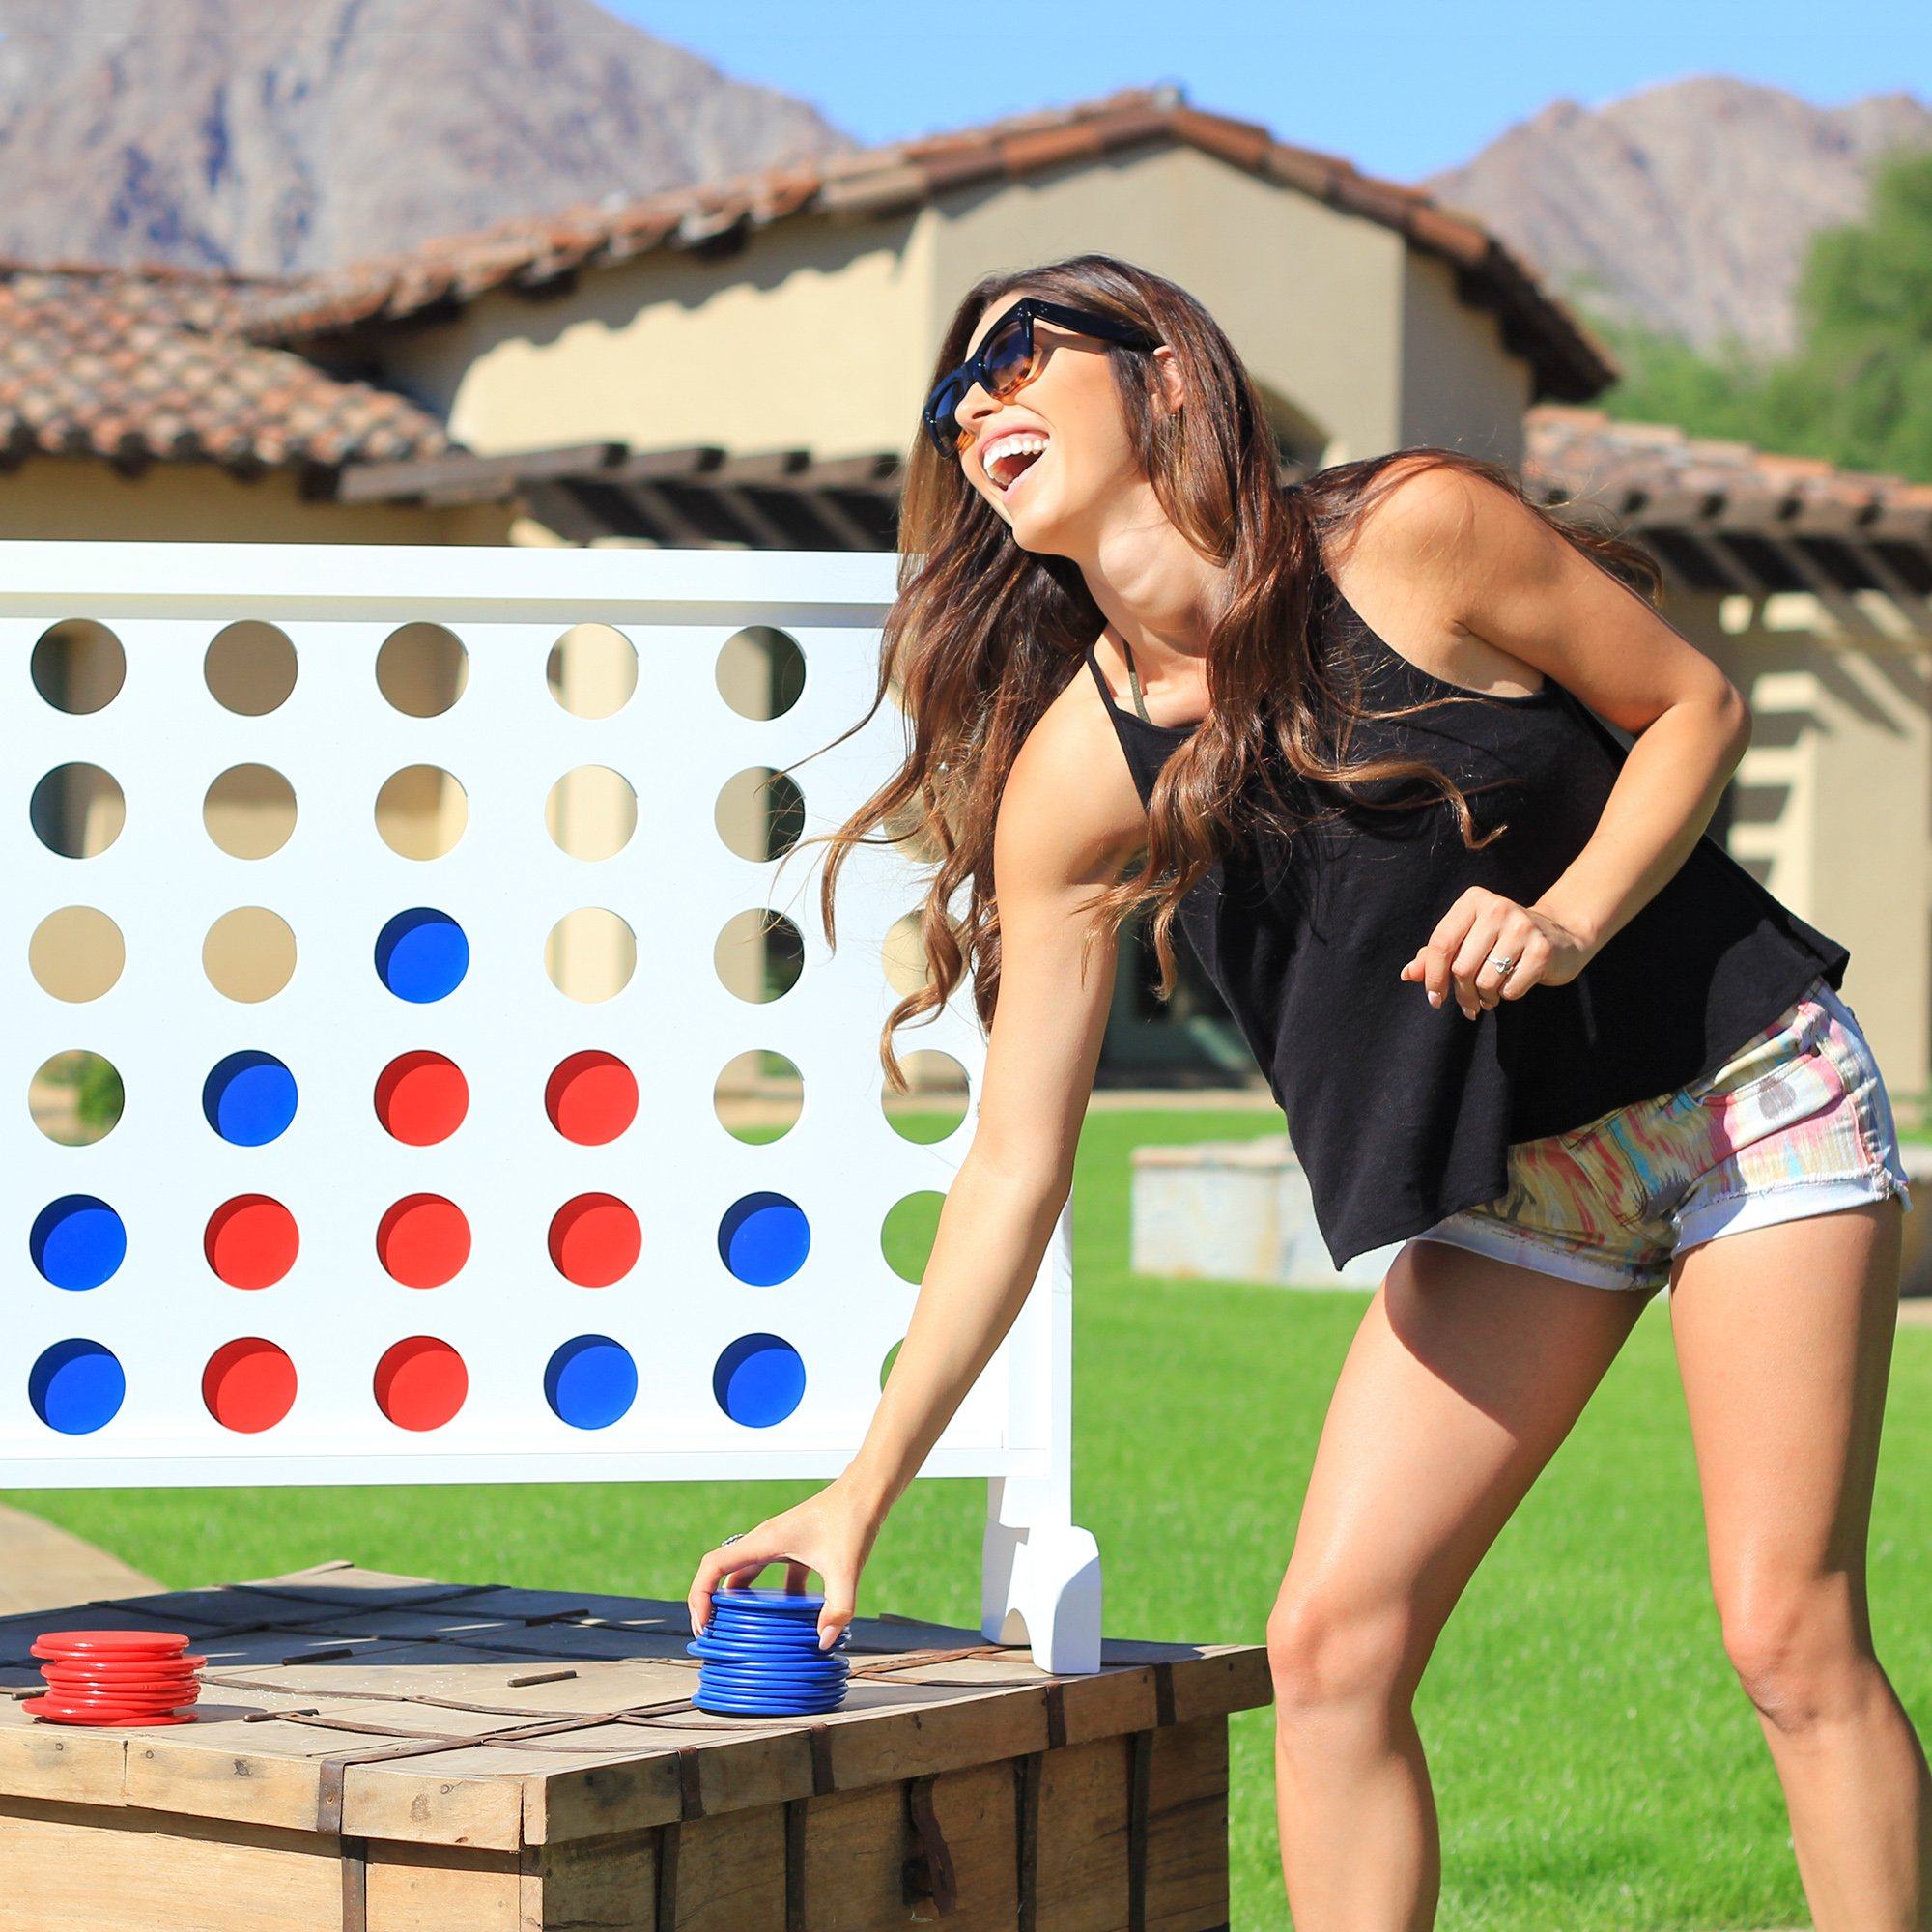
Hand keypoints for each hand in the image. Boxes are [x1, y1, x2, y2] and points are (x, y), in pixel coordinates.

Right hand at [687, 1475, 883, 1651]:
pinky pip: (775, 1577)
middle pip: (724, 1573)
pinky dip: (776, 1598)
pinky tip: (793, 1620)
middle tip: (716, 1635)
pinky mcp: (798, 1549)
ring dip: (742, 1602)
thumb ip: (837, 1607)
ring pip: (748, 1575)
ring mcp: (781, 1544)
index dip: (700, 1594)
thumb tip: (823, 1641)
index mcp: (764, 1542)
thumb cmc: (852, 1519)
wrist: (867, 1491)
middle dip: (714, 1603)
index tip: (704, 1623)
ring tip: (744, 1632)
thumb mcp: (845, 1567)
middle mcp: (766, 1542)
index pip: (713, 1565)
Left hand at [1399, 888, 1595, 1017]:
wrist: (1559, 937)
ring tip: (1489, 997)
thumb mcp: (1466, 941)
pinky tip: (1511, 987)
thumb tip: (1407, 974)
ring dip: (1484, 998)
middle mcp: (1497, 908)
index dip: (1432, 977)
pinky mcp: (1542, 949)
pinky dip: (1507, 995)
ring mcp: (1522, 927)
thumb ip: (1434, 956)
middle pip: (1461, 967)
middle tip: (1467, 1004)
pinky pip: (1510, 989)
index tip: (1434, 998)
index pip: (1440, 944)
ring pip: (1485, 981)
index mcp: (1472, 901)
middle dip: (1461, 994)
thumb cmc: (1501, 941)